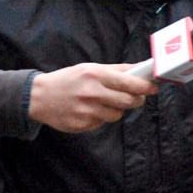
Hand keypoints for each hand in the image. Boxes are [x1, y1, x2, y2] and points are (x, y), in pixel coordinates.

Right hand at [29, 63, 158, 132]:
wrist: (39, 97)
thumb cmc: (69, 79)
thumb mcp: (91, 68)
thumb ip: (117, 69)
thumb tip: (143, 67)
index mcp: (95, 75)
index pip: (129, 83)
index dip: (145, 87)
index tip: (154, 88)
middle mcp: (91, 93)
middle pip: (128, 102)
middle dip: (136, 100)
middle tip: (136, 98)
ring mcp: (86, 111)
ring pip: (117, 115)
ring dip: (116, 109)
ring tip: (103, 102)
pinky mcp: (81, 125)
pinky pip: (102, 123)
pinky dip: (101, 117)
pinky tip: (89, 110)